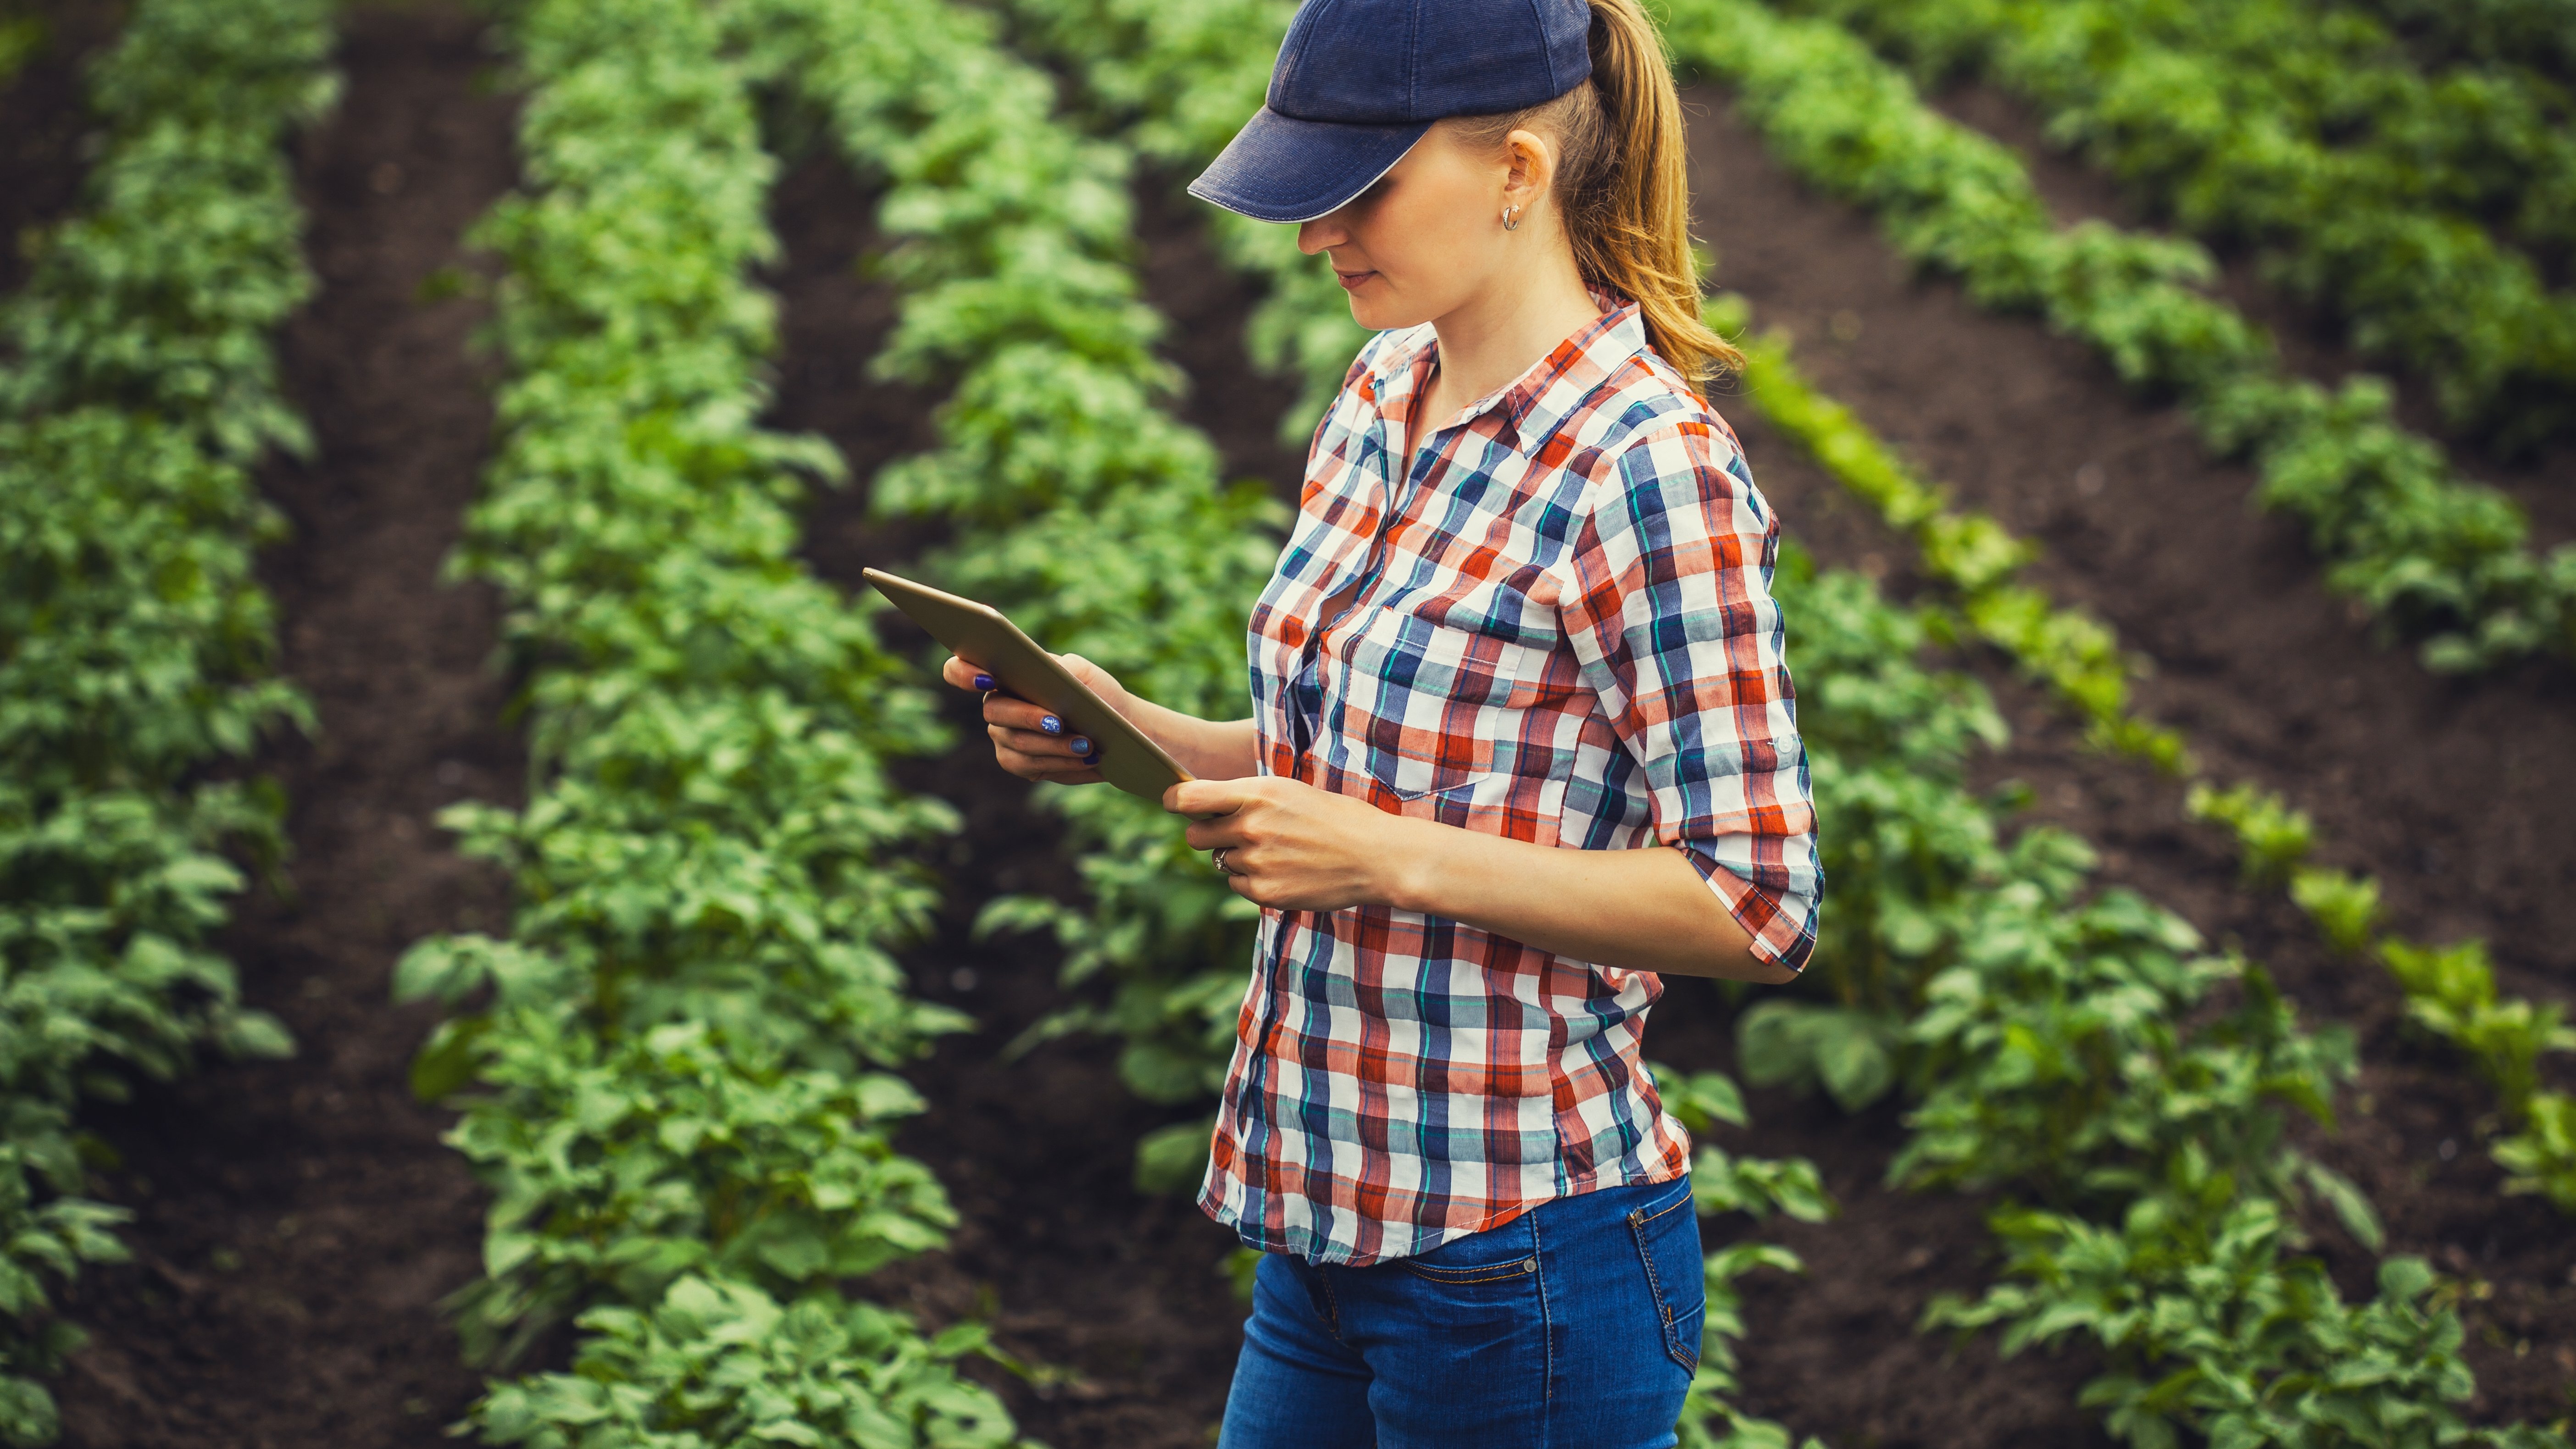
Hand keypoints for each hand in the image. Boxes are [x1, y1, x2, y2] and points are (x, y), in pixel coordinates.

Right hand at [941, 651, 1130, 784]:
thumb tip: (1043, 670)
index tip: (987, 679)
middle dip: (1028, 717)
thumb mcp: (1085, 674)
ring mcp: (1004, 736)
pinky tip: (1087, 759)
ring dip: (1054, 746)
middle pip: (994, 711)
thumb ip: (1062, 669)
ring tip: (1087, 745)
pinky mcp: (1018, 763)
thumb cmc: (1098, 694)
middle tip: (1059, 722)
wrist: (1117, 727)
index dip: (963, 673)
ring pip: (1017, 743)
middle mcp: (997, 705)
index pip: (961, 669)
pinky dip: (1061, 762)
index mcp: (1005, 675)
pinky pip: (1030, 766)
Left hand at [1166, 776, 1411, 911]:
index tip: (1174, 803)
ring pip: (1219, 862)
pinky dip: (1253, 881)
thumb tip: (1205, 805)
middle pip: (1194, 835)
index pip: (1189, 798)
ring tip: (1275, 852)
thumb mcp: (1290, 792)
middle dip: (1207, 833)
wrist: (1376, 856)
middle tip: (1233, 833)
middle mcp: (1251, 828)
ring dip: (1236, 858)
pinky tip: (1284, 871)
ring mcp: (1257, 863)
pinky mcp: (1265, 893)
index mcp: (1257, 794)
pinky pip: (1237, 886)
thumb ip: (1247, 798)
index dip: (1175, 801)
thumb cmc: (1336, 818)